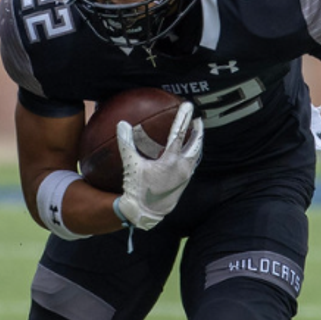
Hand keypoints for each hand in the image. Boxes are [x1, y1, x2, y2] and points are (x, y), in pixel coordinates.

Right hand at [113, 102, 203, 230]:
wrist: (146, 214)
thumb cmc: (137, 190)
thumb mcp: (131, 166)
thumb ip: (127, 144)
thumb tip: (122, 124)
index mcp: (171, 161)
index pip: (179, 134)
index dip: (183, 118)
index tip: (187, 105)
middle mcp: (182, 168)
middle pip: (195, 144)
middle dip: (198, 130)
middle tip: (198, 117)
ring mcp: (185, 176)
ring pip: (196, 154)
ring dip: (197, 142)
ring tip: (196, 132)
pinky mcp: (184, 183)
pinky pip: (192, 163)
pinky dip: (192, 153)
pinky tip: (187, 151)